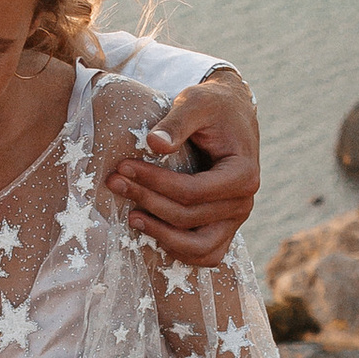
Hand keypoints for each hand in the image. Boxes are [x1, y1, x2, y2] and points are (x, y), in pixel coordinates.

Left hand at [108, 76, 260, 265]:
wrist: (231, 115)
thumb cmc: (213, 107)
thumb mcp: (195, 103)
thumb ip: (176, 123)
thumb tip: (153, 144)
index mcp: (243, 174)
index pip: (193, 191)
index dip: (154, 183)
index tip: (123, 167)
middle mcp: (244, 202)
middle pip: (189, 217)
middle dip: (147, 200)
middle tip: (115, 182)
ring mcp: (235, 220)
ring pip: (199, 248)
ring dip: (161, 235)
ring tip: (131, 216)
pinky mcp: (224, 227)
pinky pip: (204, 254)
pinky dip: (178, 250)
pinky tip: (151, 230)